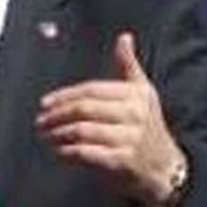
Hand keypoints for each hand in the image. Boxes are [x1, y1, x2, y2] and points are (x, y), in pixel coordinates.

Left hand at [36, 32, 186, 206]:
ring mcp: (129, 139)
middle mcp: (135, 114)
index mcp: (136, 94)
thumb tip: (124, 38)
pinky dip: (68, 152)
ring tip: (47, 135)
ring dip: (58, 134)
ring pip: (82, 131)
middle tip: (41, 121)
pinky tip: (59, 152)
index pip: (92, 90)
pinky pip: (87, 153)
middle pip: (84, 109)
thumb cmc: (148, 127)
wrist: (166, 169)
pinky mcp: (123, 161)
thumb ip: (128, 65)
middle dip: (57, 115)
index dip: (65, 96)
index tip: (45, 103)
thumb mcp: (143, 94)